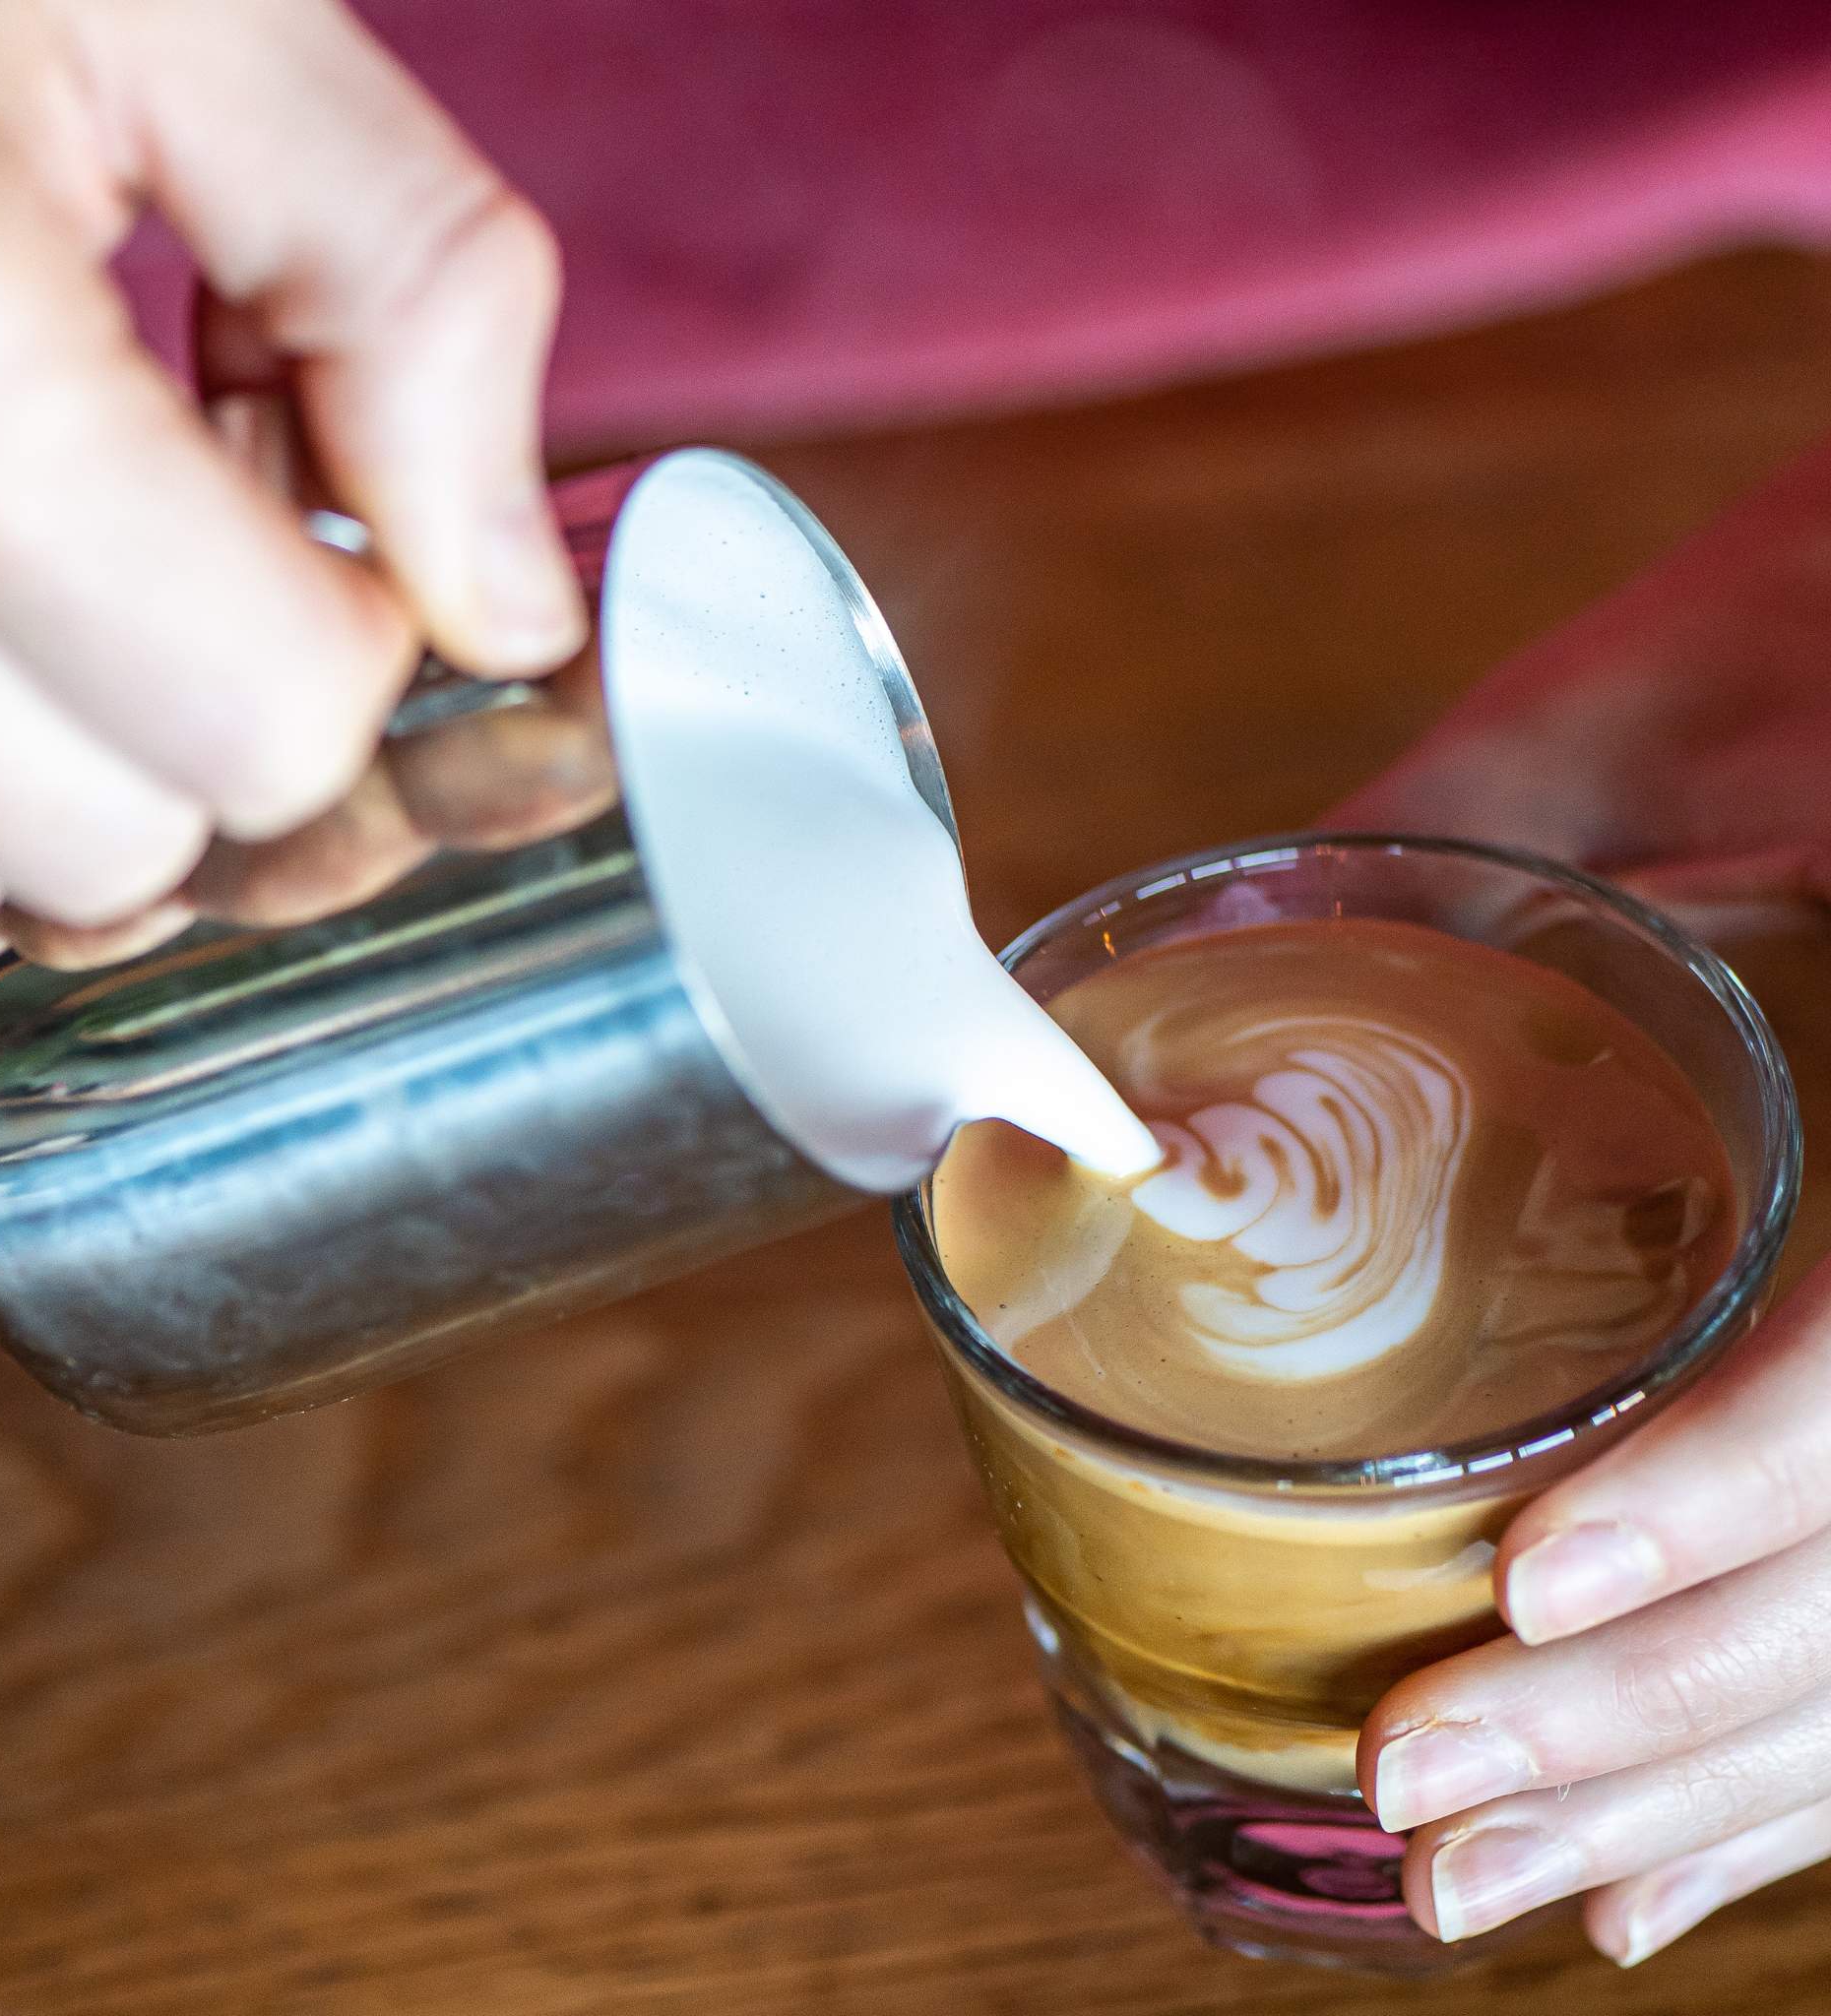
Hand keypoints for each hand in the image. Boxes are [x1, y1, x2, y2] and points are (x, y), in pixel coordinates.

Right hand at [0, 0, 602, 968]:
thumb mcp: (199, 10)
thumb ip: (409, 295)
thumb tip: (511, 613)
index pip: (271, 722)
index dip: (353, 629)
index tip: (303, 494)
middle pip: (134, 847)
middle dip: (217, 716)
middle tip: (179, 525)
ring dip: (75, 769)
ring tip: (42, 558)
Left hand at [1338, 434, 1830, 1960]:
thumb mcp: (1691, 690)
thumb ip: (1475, 814)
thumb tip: (1188, 943)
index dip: (1725, 1496)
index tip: (1518, 1592)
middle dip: (1655, 1717)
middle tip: (1425, 1813)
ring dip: (1701, 1789)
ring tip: (1493, 1887)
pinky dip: (1783, 1765)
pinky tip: (1662, 1879)